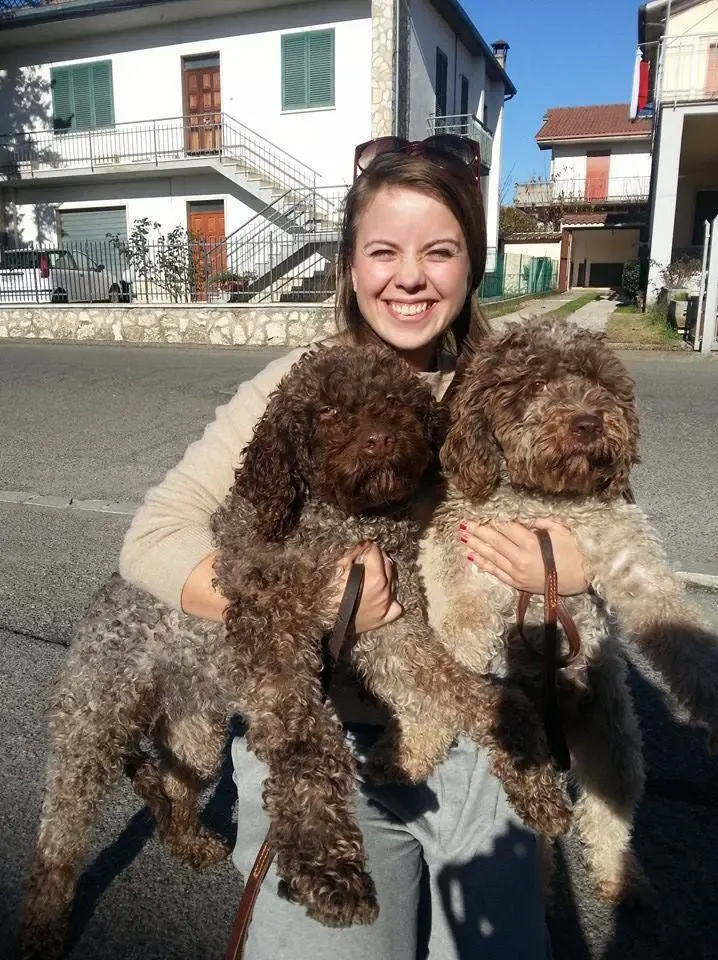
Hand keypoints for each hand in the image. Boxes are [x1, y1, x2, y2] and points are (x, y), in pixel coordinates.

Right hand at [336, 542, 402, 631]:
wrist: (324, 618)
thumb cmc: (328, 594)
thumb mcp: (338, 568)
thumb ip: (352, 553)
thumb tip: (362, 544)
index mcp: (376, 577)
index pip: (376, 552)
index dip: (367, 547)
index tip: (362, 546)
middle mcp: (385, 591)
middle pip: (388, 565)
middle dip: (378, 558)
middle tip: (367, 557)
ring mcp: (385, 605)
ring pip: (394, 583)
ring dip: (385, 575)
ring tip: (373, 573)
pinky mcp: (383, 618)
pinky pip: (396, 607)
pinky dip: (392, 600)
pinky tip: (383, 595)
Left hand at [459, 518, 588, 595]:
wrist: (582, 579)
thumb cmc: (574, 552)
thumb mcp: (561, 530)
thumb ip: (542, 521)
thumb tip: (524, 518)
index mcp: (531, 543)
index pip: (506, 528)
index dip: (493, 521)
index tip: (481, 514)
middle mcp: (520, 559)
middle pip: (494, 542)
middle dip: (478, 531)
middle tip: (463, 523)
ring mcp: (517, 573)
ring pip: (491, 557)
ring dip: (475, 546)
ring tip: (462, 537)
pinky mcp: (517, 583)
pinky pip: (496, 572)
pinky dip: (483, 564)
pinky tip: (472, 557)